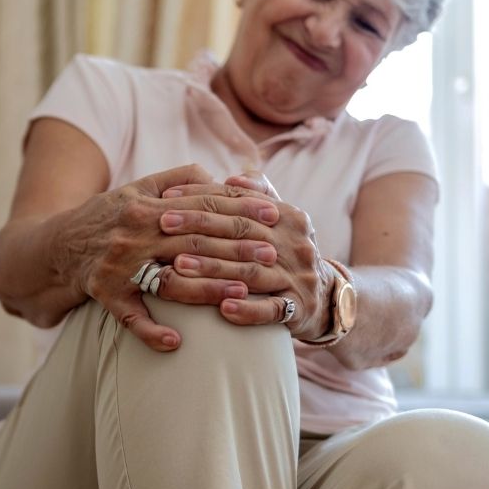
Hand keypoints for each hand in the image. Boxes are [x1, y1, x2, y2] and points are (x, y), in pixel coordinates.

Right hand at [65, 164, 281, 351]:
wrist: (57, 244)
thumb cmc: (111, 214)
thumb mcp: (141, 187)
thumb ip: (182, 179)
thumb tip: (224, 178)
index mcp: (146, 205)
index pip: (202, 205)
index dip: (240, 209)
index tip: (273, 214)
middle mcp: (133, 234)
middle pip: (194, 242)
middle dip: (236, 248)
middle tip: (272, 255)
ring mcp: (119, 266)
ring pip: (170, 280)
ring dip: (207, 289)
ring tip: (242, 293)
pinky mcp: (105, 294)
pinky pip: (130, 318)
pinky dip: (152, 331)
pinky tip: (177, 342)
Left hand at [162, 171, 336, 339]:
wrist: (325, 297)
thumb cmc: (287, 252)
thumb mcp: (279, 221)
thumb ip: (258, 196)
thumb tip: (233, 177)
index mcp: (290, 216)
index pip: (240, 202)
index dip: (202, 198)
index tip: (166, 199)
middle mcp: (296, 243)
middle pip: (242, 232)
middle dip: (199, 228)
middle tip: (163, 225)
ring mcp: (298, 277)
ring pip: (251, 271)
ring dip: (213, 268)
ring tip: (178, 266)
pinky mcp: (299, 309)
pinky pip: (271, 310)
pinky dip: (247, 310)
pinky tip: (222, 309)